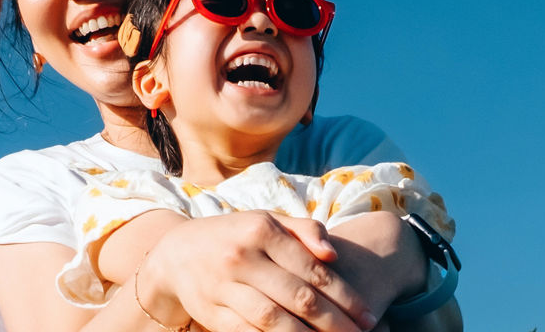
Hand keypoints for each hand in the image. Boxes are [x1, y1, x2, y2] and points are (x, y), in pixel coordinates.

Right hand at [133, 211, 375, 331]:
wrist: (176, 253)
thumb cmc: (236, 236)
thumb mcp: (267, 221)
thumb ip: (304, 230)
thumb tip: (332, 255)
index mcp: (261, 230)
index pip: (313, 270)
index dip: (345, 297)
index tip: (368, 317)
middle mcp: (242, 257)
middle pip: (298, 297)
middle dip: (334, 322)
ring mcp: (223, 286)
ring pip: (274, 320)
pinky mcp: (211, 312)